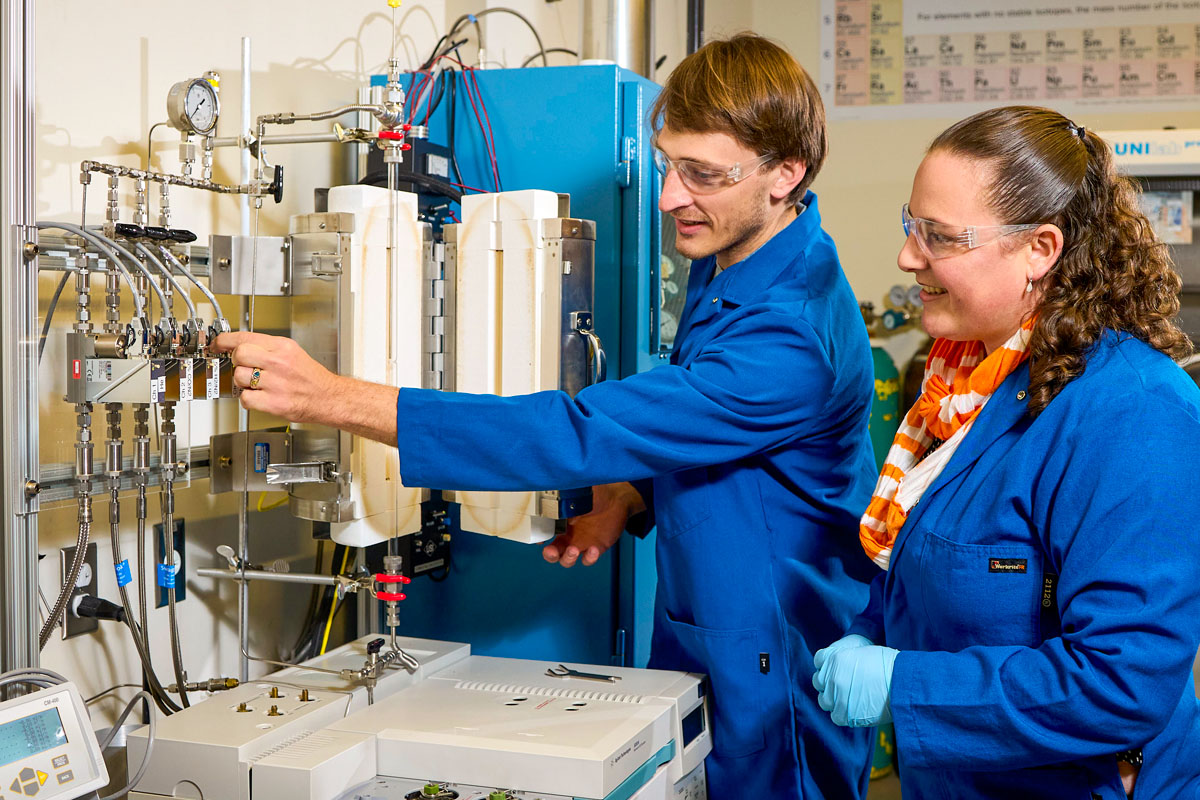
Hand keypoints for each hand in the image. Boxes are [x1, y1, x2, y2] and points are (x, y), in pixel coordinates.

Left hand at [211, 331, 338, 421]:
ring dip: (243, 383)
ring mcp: (276, 383)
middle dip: (237, 362)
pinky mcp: (274, 403)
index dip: (224, 341)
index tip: (217, 344)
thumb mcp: (293, 353)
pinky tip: (260, 397)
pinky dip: (249, 400)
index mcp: (283, 347)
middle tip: (245, 367)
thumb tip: (239, 347)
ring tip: (257, 384)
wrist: (329, 398)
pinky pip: (245, 398)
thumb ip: (267, 348)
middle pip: (239, 355)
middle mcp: (279, 362)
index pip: (244, 337)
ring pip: (239, 377)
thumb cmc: (311, 378)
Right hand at [542, 482, 645, 567]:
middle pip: (552, 552)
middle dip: (549, 554)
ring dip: (568, 558)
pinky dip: (589, 558)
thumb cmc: (597, 494)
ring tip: (573, 550)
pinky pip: (587, 560)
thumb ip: (566, 500)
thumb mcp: (579, 495)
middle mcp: (568, 535)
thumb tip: (557, 502)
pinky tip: (593, 549)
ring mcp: (581, 543)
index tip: (540, 539)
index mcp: (560, 522)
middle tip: (551, 551)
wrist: (617, 499)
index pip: (544, 534)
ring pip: (567, 560)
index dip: (540, 539)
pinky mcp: (595, 549)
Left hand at [814, 644, 898, 727]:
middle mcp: (831, 676)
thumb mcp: (864, 652)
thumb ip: (847, 659)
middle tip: (841, 686)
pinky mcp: (843, 713)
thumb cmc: (890, 666)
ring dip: (832, 700)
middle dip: (828, 683)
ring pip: (823, 700)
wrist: (903, 683)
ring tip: (845, 700)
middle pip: (818, 681)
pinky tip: (853, 710)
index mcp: (835, 657)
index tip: (834, 669)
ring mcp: (836, 696)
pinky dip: (842, 715)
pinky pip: (835, 716)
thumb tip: (844, 667)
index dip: (826, 664)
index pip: (819, 660)